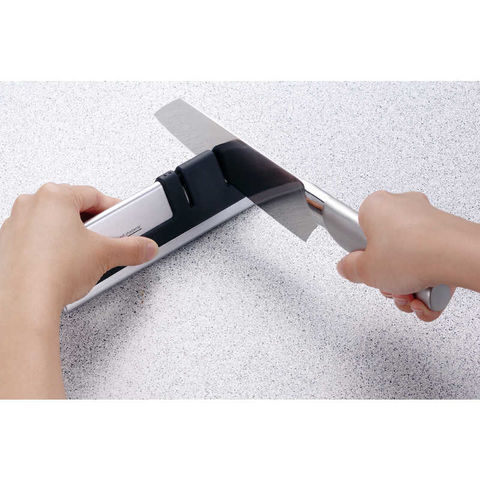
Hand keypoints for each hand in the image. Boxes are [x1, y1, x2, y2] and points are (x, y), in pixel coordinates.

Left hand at [0, 183, 157, 314]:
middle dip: (94, 224)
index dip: (115, 208)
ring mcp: (16, 225)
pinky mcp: (9, 247)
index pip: (94, 195)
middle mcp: (30, 205)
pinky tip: (67, 265)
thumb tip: (144, 247)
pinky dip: (54, 248)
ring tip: (88, 255)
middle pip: (73, 208)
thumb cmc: (51, 272)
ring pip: (54, 223)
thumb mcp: (105, 255)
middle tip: (108, 238)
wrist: (25, 304)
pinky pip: (38, 239)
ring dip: (73, 236)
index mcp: (53, 196)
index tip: (124, 219)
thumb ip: (131, 248)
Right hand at [336, 191, 455, 320]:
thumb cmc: (413, 253)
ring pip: (410, 259)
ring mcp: (427, 219)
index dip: (362, 255)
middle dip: (388, 275)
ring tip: (410, 293)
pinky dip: (428, 282)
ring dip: (408, 284)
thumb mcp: (364, 271)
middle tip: (389, 284)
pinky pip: (430, 261)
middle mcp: (402, 206)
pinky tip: (425, 295)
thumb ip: (349, 269)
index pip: (359, 231)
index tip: (366, 267)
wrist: (458, 257)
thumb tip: (347, 267)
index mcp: (376, 206)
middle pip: (386, 249)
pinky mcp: (447, 234)